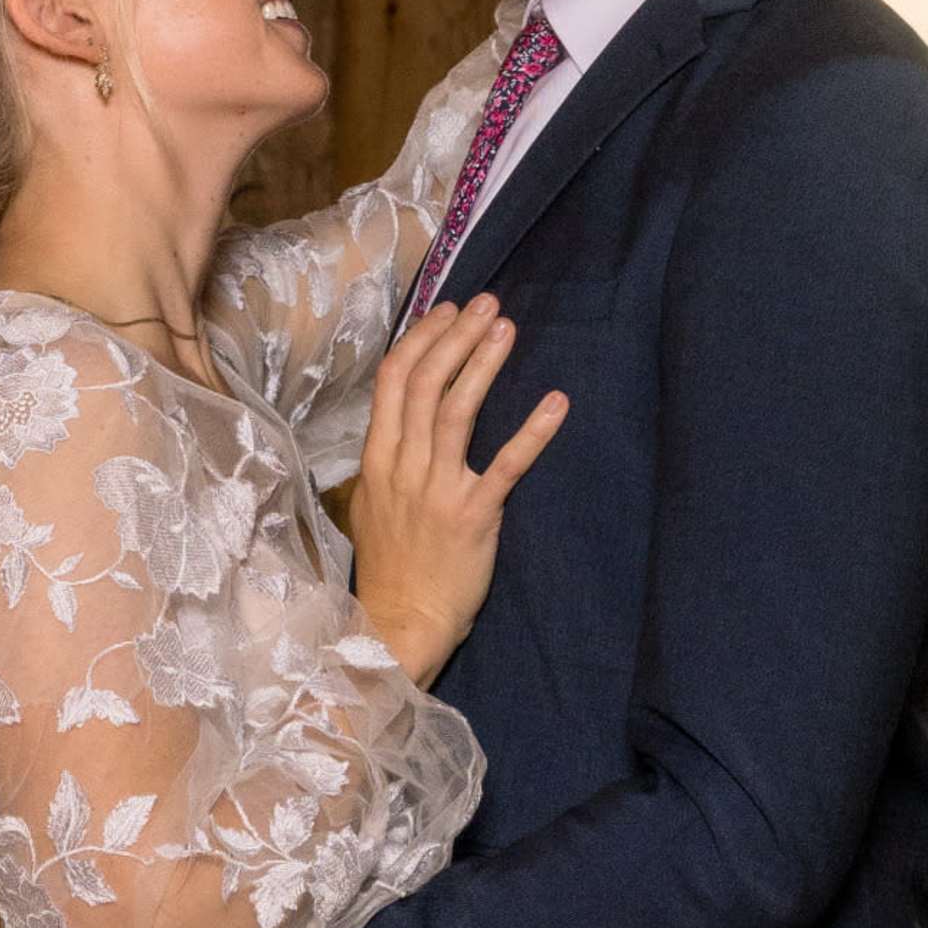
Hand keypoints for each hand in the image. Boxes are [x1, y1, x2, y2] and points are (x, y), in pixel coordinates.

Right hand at [348, 292, 566, 688]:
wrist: (400, 624)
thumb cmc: (390, 570)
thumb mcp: (370, 508)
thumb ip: (383, 464)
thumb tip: (395, 428)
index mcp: (377, 459)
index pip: (393, 382)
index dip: (421, 340)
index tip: (446, 311)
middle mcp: (404, 466)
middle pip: (426, 384)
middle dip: (456, 337)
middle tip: (485, 304)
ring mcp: (437, 490)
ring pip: (457, 411)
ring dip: (483, 364)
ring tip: (506, 328)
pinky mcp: (474, 515)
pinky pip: (506, 465)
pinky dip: (532, 431)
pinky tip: (556, 401)